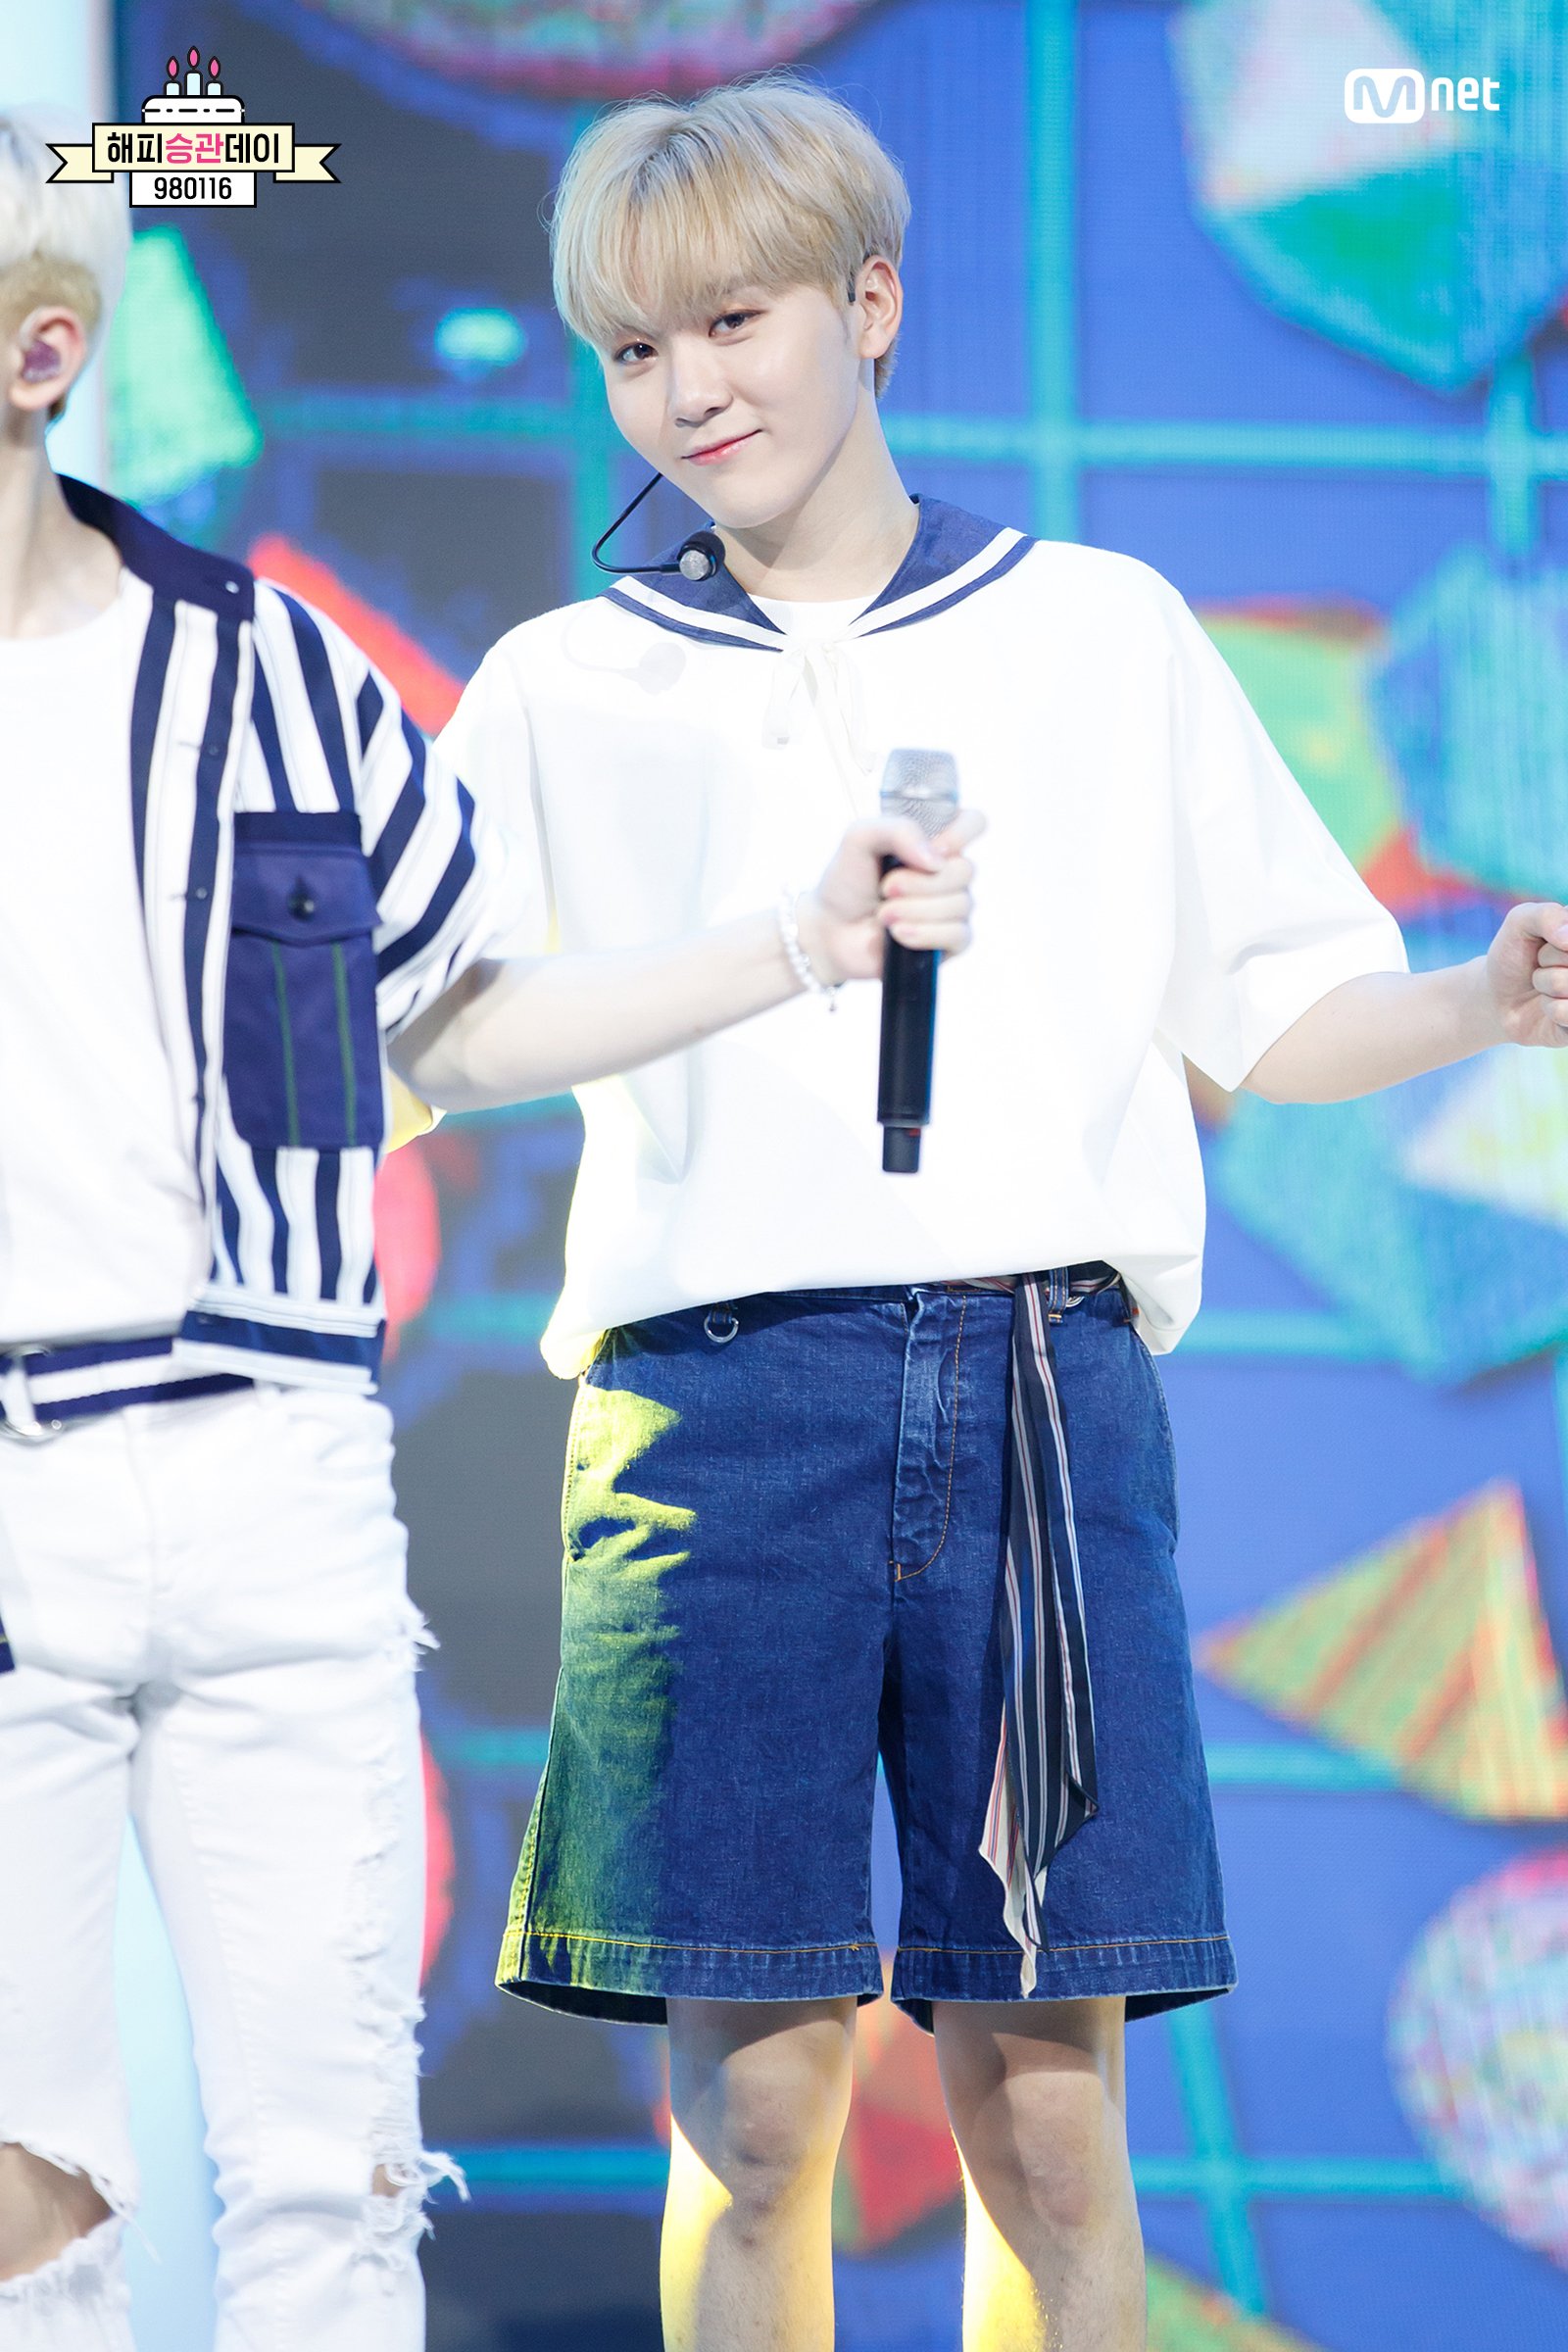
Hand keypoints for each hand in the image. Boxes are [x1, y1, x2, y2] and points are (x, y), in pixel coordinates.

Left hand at [794, 810, 984, 985]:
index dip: (961, 833)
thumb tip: (936, 859)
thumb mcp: (859, 839)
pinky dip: (923, 933)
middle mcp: (948, 873)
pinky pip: (958, 935)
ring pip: (960, 904)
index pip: (973, 822)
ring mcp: (952, 908)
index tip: (933, 847)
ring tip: (883, 915)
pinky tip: (898, 934)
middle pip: (965, 870)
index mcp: (933, 842)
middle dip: (920, 883)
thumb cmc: (847, 883)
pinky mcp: (950, 942)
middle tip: (886, 888)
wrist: (831, 931)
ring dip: (913, 910)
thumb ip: (897, 830)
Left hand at [1491, 901, 1567, 1046]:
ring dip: (1546, 983)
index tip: (1549, 941)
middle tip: (1542, 963)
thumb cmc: (1515, 954)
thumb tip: (1567, 938)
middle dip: (1549, 959)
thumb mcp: (1521, 922)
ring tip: (1543, 984)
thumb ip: (1546, 915)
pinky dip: (1550, 1008)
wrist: (1496, 996)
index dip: (1556, 942)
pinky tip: (1548, 1006)